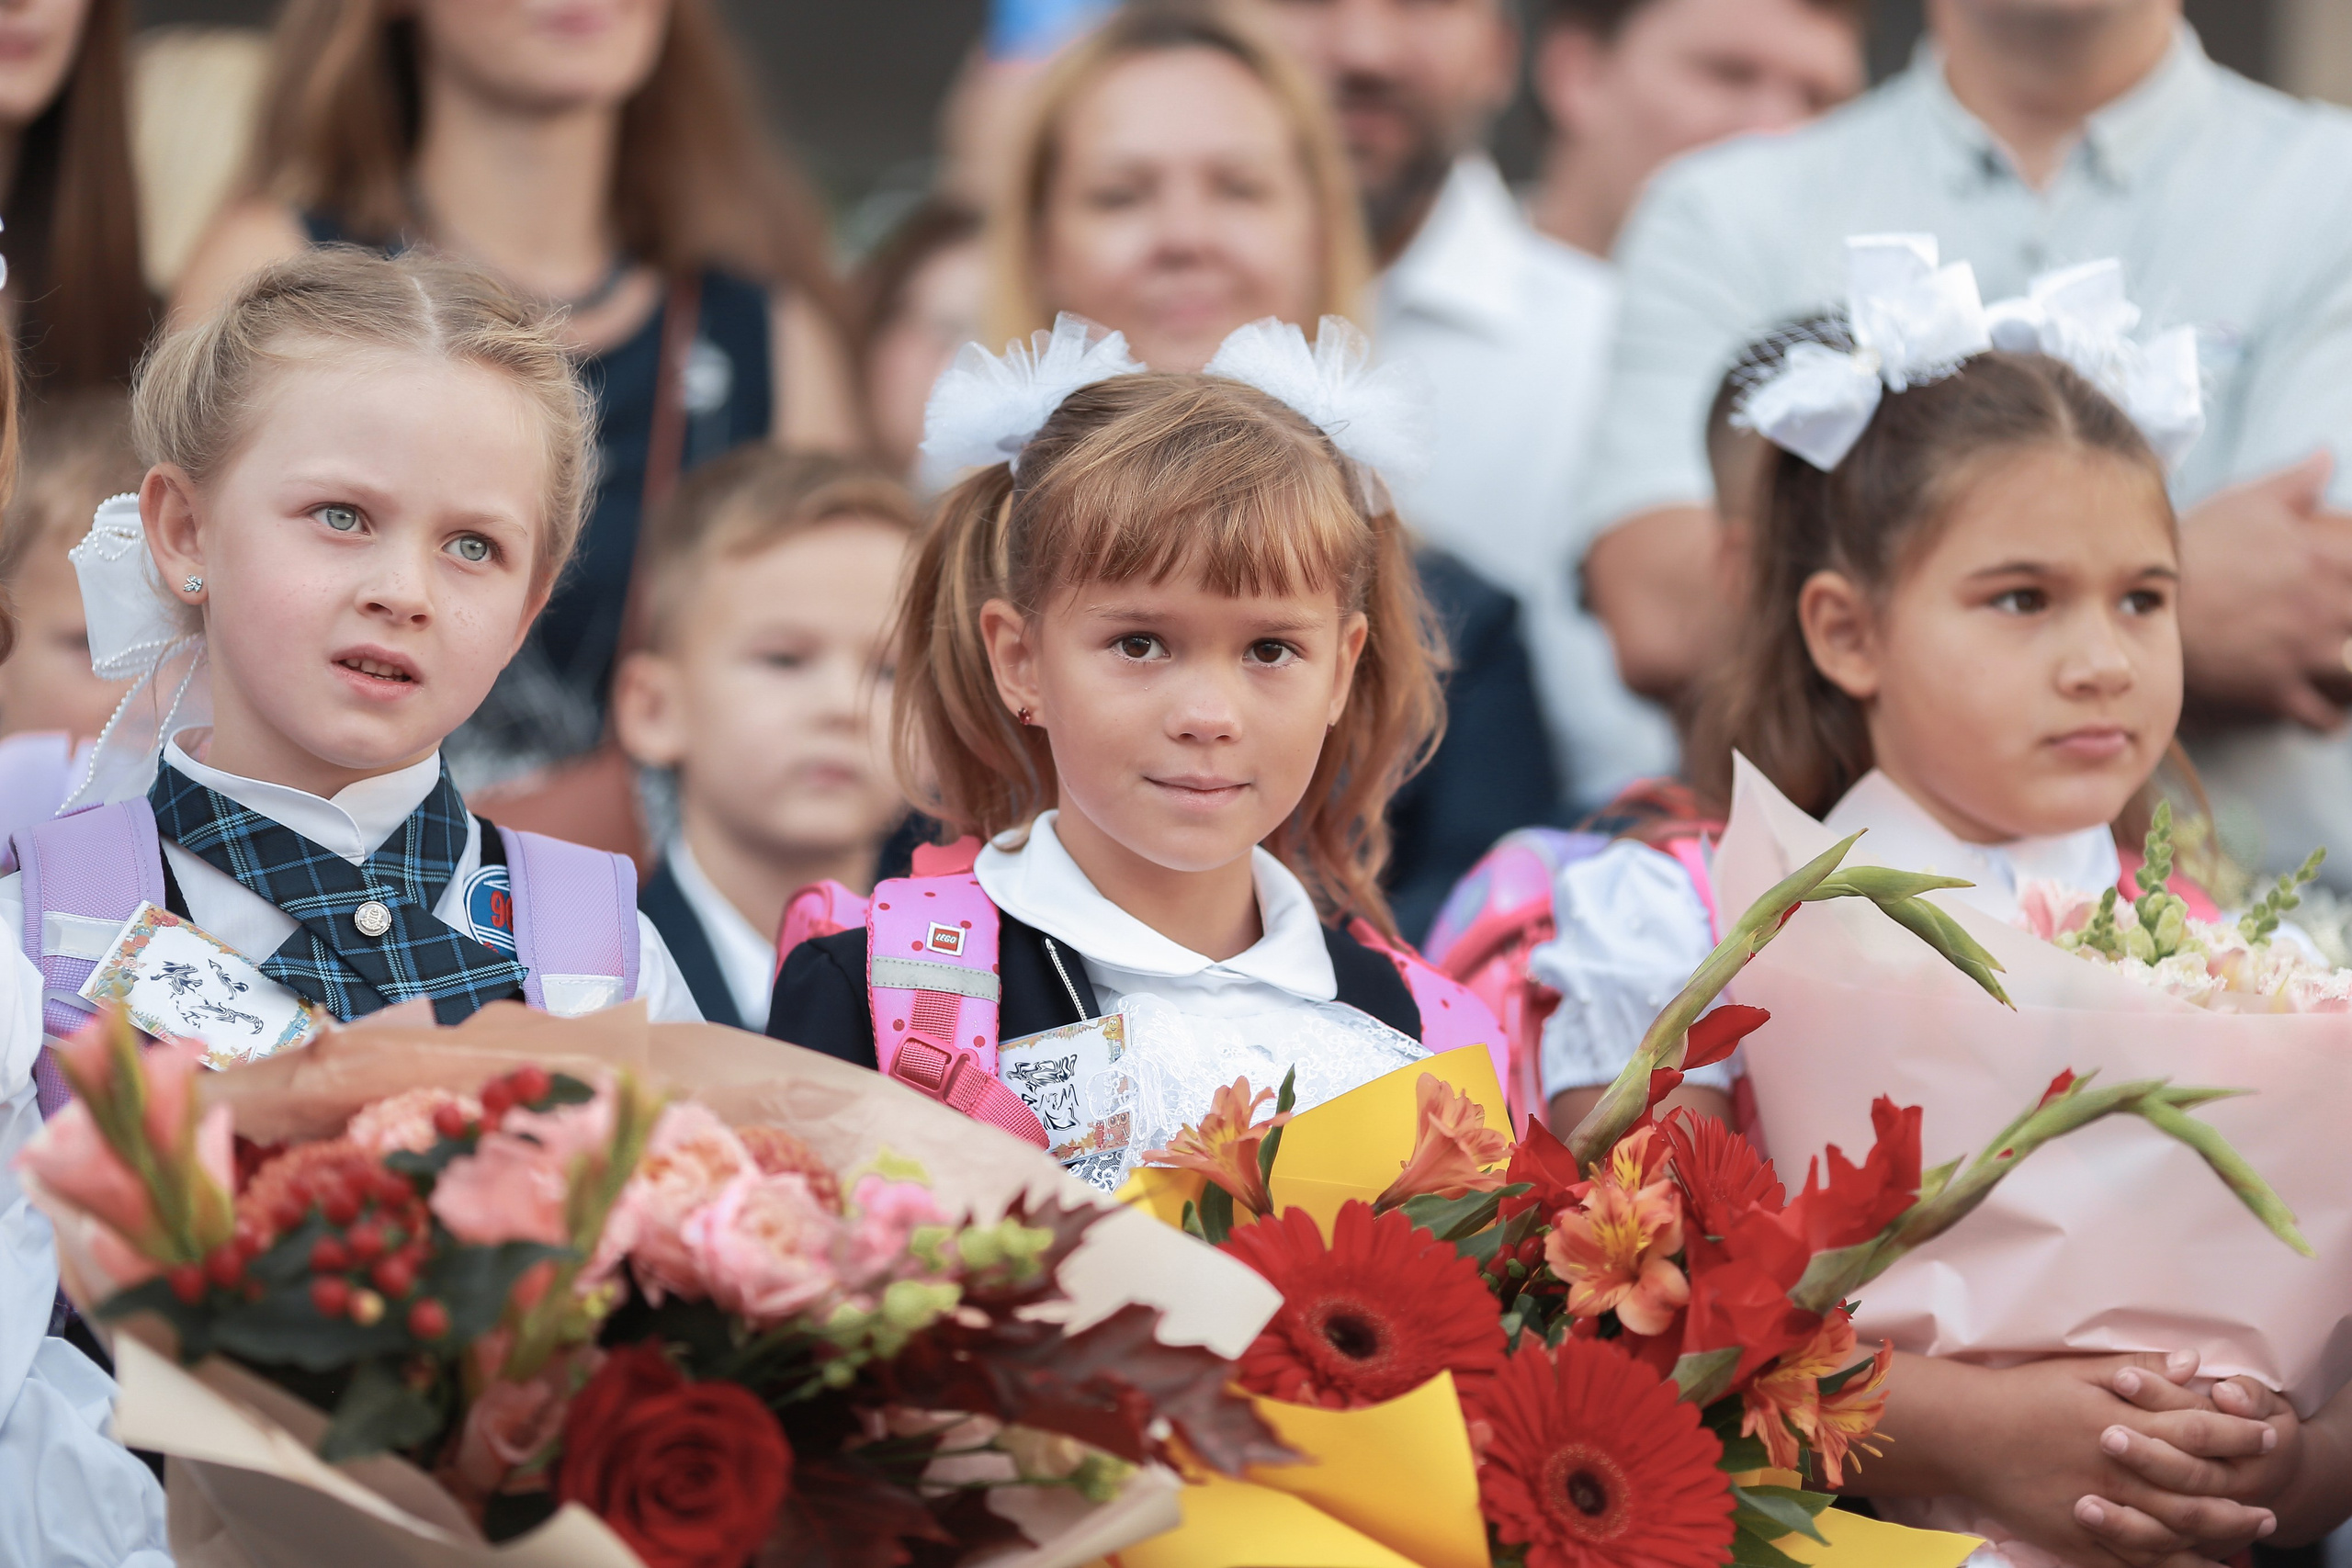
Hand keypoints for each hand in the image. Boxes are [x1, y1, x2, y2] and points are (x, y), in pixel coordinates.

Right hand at [1894, 1352, 2275, 1566]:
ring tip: (2246, 1534)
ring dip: (2218, 1535)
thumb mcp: (2078, 1371)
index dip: (2237, 1432)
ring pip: (2174, 1532)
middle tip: (2269, 1506)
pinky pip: (2136, 1561)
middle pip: (2196, 1492)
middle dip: (2239, 1497)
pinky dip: (2173, 1565)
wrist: (1966, 1434)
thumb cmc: (2021, 1396)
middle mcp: (2118, 1472)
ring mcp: (2100, 1511)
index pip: (2196, 1430)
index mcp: (2121, 1425)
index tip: (2266, 1433)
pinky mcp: (2079, 1541)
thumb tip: (2192, 1363)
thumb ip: (2138, 1369)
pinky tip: (2197, 1565)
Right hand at [2178, 450, 2351, 729]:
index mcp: (2331, 559)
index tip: (2346, 575)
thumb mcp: (2246, 501)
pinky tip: (2326, 701)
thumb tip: (2328, 458)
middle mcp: (2330, 609)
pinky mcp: (2277, 690)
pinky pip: (2325, 715)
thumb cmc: (2196, 548)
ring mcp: (2306, 654)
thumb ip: (2298, 482)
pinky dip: (2331, 713)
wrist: (2141, 604)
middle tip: (2338, 620)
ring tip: (2343, 661)